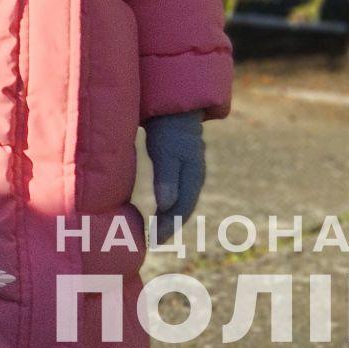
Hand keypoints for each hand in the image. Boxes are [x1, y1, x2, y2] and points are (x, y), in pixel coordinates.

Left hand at [144, 111, 205, 235]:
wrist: (175, 106)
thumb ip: (166, 177)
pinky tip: (162, 210)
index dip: (169, 226)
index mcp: (193, 176)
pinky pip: (180, 191)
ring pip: (183, 200)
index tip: (154, 240)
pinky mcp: (183, 165)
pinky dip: (171, 204)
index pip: (182, 208)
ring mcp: (191, 170)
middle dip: (170, 226)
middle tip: (154, 241)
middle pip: (184, 208)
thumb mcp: (166, 152)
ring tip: (157, 231)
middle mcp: (195, 176)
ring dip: (171, 217)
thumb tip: (167, 206)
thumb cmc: (168, 129)